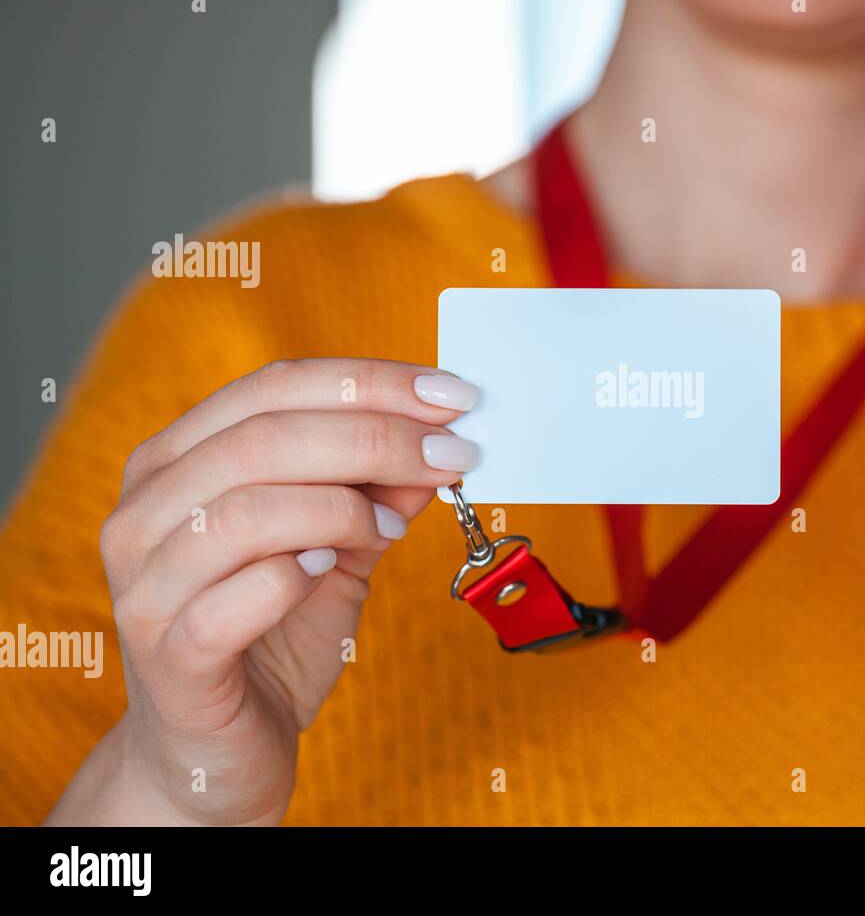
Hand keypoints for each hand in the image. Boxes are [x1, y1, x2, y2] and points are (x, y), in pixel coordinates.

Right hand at [46, 359, 479, 825]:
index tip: (452, 394)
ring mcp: (144, 584)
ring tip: (391, 531)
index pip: (274, 387)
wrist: (218, 750)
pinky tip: (329, 571)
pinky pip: (232, 598)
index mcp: (177, 461)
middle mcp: (145, 511)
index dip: (370, 382)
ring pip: (246, 509)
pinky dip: (295, 575)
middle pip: (264, 438)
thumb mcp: (338, 550)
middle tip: (452, 453)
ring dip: (343, 509)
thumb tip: (440, 439)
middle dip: (377, 437)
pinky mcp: (166, 656)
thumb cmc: (271, 636)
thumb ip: (376, 494)